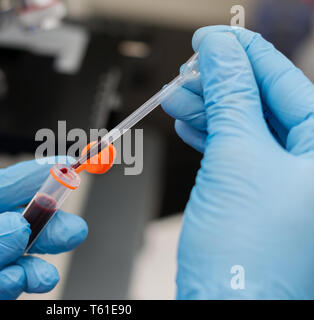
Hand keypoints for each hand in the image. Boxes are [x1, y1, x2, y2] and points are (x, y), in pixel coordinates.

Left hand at [0, 157, 87, 298]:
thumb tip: (14, 227)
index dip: (28, 177)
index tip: (61, 168)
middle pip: (9, 221)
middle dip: (42, 223)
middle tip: (69, 227)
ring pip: (13, 256)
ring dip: (33, 261)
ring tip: (44, 271)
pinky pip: (4, 285)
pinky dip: (16, 284)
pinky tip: (19, 281)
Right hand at [162, 26, 313, 298]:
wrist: (223, 309)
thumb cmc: (248, 255)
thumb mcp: (238, 158)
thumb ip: (230, 98)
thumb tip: (218, 53)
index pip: (287, 84)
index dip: (246, 55)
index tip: (213, 39)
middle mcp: (310, 168)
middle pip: (263, 104)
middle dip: (221, 82)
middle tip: (188, 67)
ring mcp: (281, 184)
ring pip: (242, 128)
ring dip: (207, 109)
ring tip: (176, 95)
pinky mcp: (253, 198)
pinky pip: (232, 153)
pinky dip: (207, 136)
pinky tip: (188, 124)